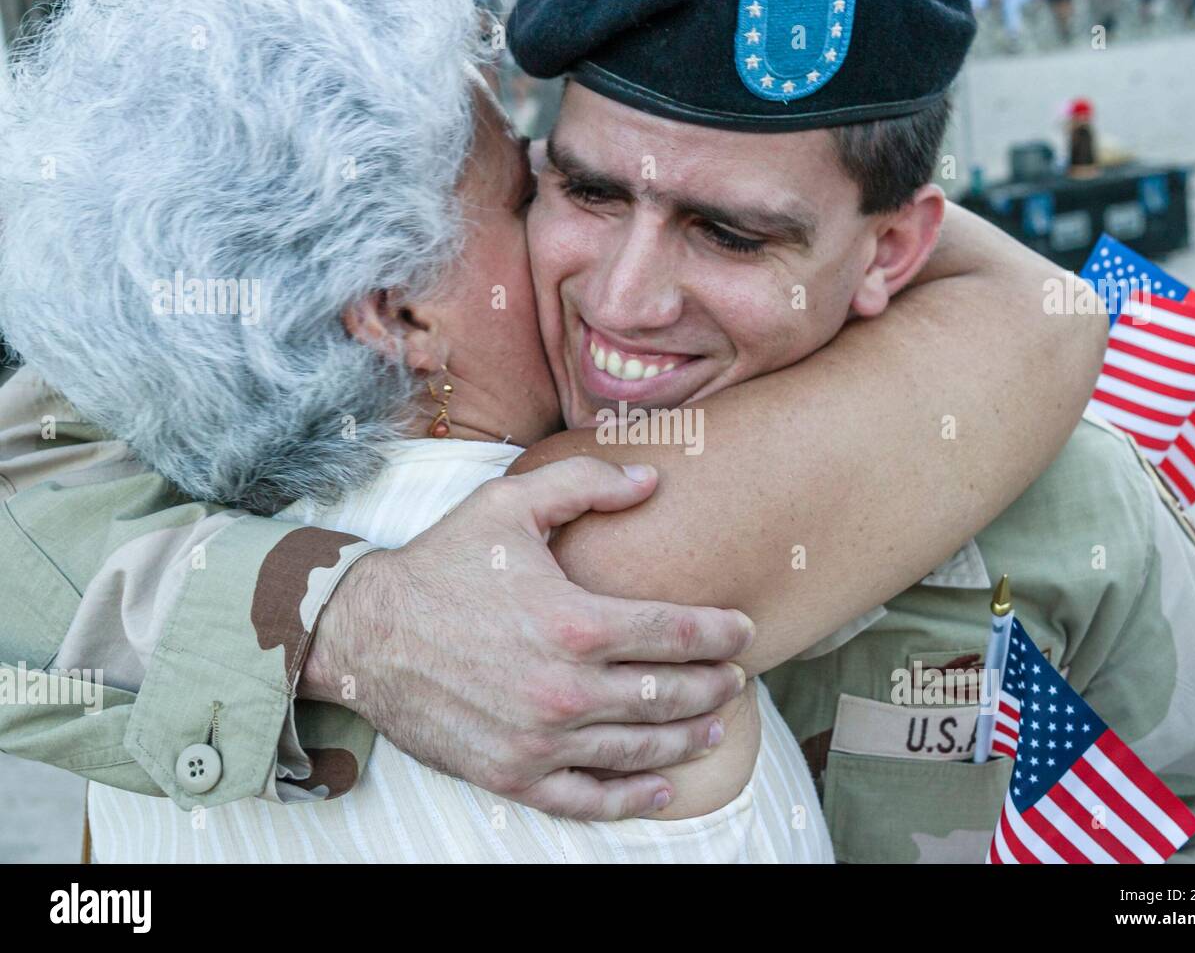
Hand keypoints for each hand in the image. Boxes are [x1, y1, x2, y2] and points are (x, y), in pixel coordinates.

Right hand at [304, 457, 752, 819]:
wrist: (365, 633)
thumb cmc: (442, 564)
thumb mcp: (508, 503)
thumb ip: (585, 483)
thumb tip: (652, 481)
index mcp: (575, 621)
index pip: (677, 633)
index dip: (721, 633)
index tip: (743, 630)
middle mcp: (565, 688)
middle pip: (669, 695)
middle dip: (714, 685)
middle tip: (736, 677)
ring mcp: (540, 738)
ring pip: (640, 749)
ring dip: (688, 739)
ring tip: (714, 726)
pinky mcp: (512, 774)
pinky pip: (587, 797)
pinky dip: (629, 797)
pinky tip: (659, 788)